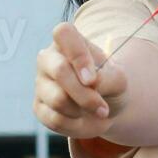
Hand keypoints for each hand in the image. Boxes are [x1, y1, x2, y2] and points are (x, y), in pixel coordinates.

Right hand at [33, 22, 128, 138]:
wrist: (106, 106)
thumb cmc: (110, 83)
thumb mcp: (119, 79)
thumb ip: (108, 77)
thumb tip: (91, 83)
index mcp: (68, 42)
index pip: (63, 33)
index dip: (77, 55)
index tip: (92, 79)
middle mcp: (49, 58)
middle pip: (59, 70)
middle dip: (84, 94)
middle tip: (102, 107)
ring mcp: (41, 83)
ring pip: (58, 99)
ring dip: (83, 110)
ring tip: (97, 111)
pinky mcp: (39, 106)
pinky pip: (55, 119)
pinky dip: (75, 125)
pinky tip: (83, 119)